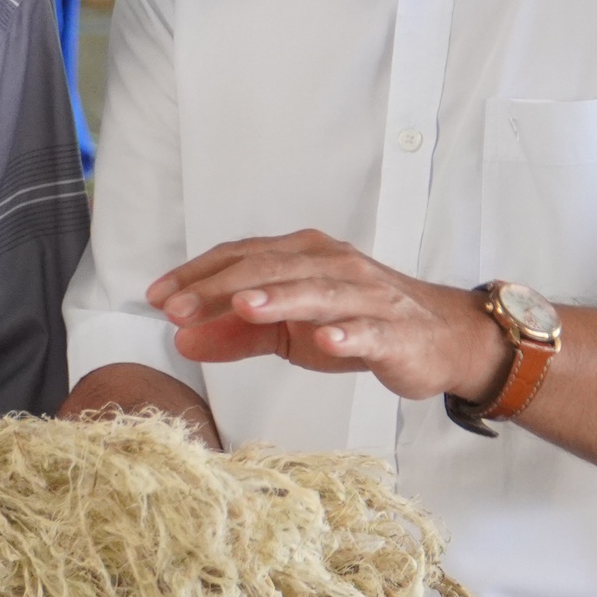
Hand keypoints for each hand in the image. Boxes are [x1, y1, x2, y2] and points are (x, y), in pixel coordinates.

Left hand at [149, 229, 510, 404]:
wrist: (439, 338)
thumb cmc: (357, 323)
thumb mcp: (289, 331)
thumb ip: (237, 333)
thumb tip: (181, 338)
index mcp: (302, 257)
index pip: (241, 257)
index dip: (197, 275)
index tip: (156, 296)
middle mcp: (331, 265)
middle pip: (270, 268)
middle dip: (220, 287)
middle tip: (177, 307)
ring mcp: (365, 296)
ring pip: (317, 292)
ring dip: (278, 297)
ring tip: (242, 307)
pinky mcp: (394, 330)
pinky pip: (369, 329)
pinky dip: (347, 333)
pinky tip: (326, 339)